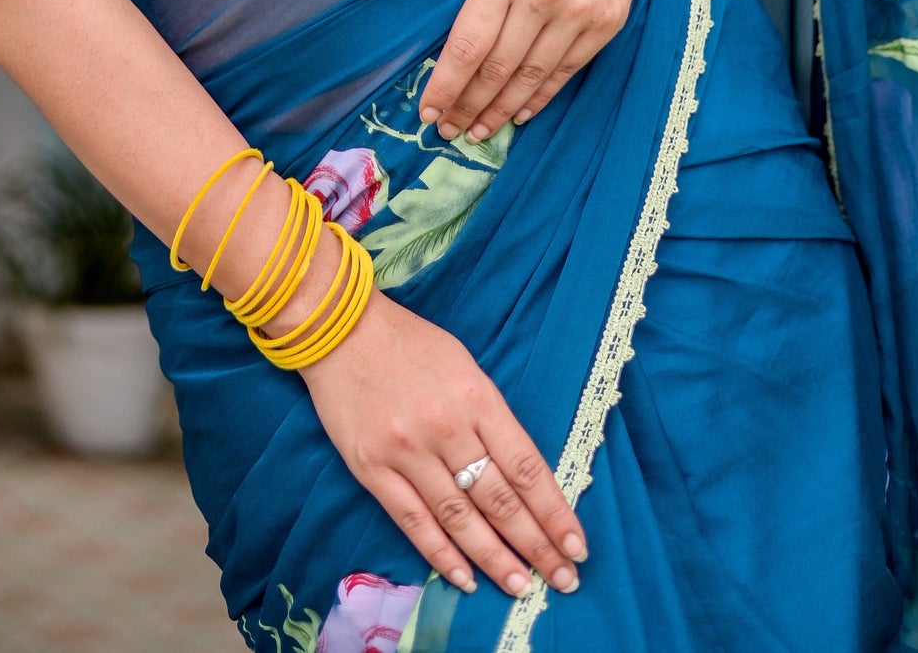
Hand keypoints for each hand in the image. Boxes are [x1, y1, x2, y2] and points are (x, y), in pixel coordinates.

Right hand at [303, 292, 585, 598]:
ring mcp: (407, 452)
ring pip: (460, 519)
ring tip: (521, 586)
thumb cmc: (410, 343)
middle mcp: (446, 428)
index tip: (577, 546)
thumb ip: (489, 417)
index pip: (526, 467)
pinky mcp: (372, 469)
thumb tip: (520, 474)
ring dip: (495, 559)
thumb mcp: (464, 365)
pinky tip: (465, 579)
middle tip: (563, 579)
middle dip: (537, 545)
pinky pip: (413, 521)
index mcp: (476, 397)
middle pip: (500, 500)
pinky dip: (441, 555)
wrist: (340, 330)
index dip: (554, 512)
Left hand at [419, 0, 653, 140]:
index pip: (467, 45)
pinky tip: (520, 112)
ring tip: (479, 130)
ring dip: (501, 110)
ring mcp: (579, 12)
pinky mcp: (607, 23)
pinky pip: (566, 71)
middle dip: (468, 105)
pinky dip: (541, 96)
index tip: (428, 112)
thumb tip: (457, 56)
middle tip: (448, 130)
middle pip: (497, 68)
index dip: (446, 86)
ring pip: (532, 77)